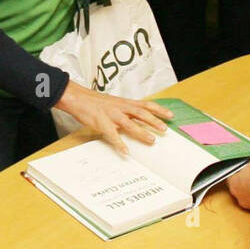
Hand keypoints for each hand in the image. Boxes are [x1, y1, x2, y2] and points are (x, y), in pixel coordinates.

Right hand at [55, 83, 173, 155]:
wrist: (79, 98)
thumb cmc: (97, 102)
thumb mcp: (116, 103)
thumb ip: (127, 110)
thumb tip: (140, 118)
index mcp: (125, 103)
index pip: (146, 104)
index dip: (159, 109)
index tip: (170, 115)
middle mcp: (121, 107)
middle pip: (141, 113)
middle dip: (154, 121)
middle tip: (165, 129)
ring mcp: (111, 114)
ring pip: (129, 123)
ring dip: (141, 132)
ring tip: (152, 140)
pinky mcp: (101, 122)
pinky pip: (111, 134)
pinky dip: (119, 143)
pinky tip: (125, 151)